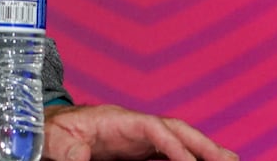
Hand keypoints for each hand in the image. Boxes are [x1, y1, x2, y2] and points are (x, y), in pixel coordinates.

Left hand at [45, 104, 236, 160]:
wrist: (46, 128)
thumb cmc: (51, 129)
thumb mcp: (56, 137)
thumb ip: (70, 149)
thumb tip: (81, 159)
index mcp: (117, 120)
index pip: (154, 128)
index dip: (174, 145)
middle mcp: (134, 127)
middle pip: (175, 130)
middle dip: (203, 143)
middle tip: (230, 160)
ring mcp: (138, 140)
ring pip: (178, 143)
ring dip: (203, 152)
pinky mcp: (138, 153)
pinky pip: (168, 156)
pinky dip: (187, 160)